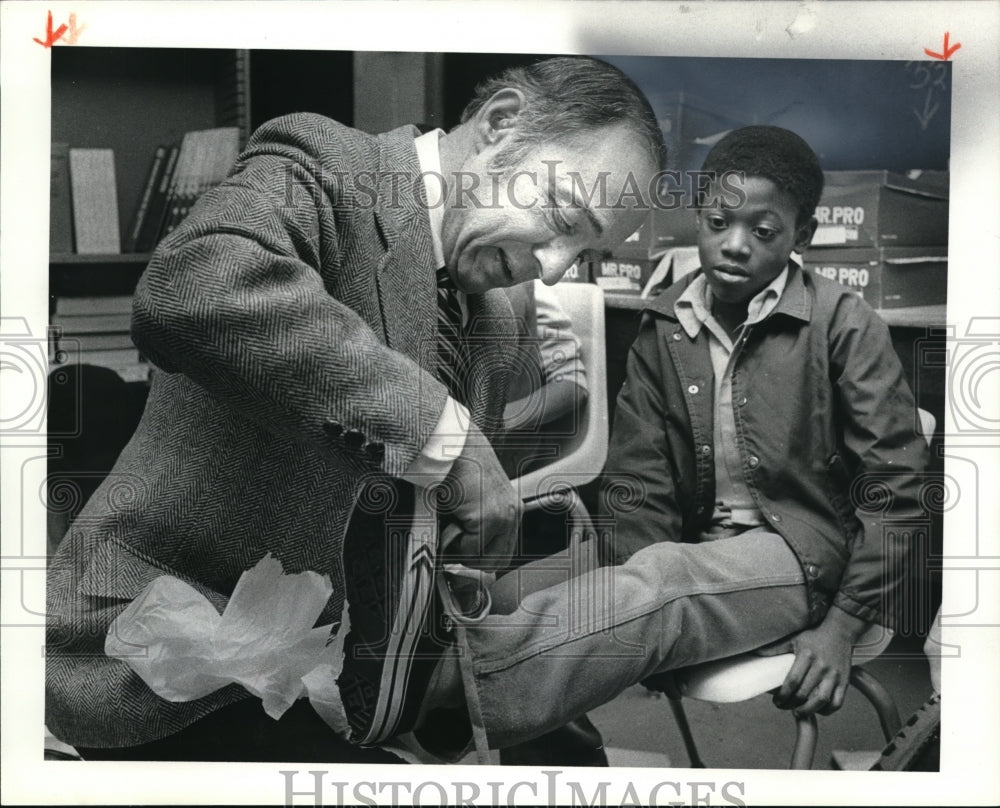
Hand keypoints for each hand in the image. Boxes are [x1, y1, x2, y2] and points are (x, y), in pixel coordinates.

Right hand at [438, 422, 519, 571]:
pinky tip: (449, 517)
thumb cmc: (456, 466)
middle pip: (495, 562)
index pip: (503, 553)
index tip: (462, 556)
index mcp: (511, 509)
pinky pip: (468, 549)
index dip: (480, 559)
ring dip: (461, 549)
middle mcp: (512, 513)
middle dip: (471, 559)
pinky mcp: (487, 517)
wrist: (448, 445)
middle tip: (453, 542)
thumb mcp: (473, 499)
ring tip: (451, 523)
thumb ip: (475, 526)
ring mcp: (502, 516)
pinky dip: (453, 541)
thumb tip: (462, 557)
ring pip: (481, 559)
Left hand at [757, 607, 867, 715]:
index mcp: (806, 656)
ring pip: (821, 700)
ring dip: (808, 711)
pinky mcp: (844, 681)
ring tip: (798, 712)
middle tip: (784, 707)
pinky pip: (837, 702)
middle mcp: (821, 666)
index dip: (783, 695)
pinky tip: (817, 710)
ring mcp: (834, 675)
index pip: (793, 681)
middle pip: (805, 693)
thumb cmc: (813, 637)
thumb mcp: (793, 639)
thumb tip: (755, 653)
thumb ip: (775, 648)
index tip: (776, 701)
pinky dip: (827, 710)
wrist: (839, 632)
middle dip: (791, 704)